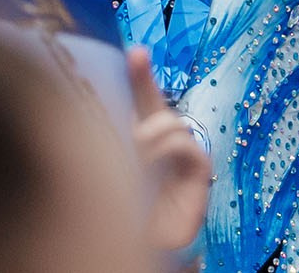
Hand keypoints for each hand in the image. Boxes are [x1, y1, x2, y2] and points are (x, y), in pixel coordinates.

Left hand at [127, 47, 209, 254]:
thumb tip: (99, 116)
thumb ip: (116, 145)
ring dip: (150, 135)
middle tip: (135, 65)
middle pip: (155, 103)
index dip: (139, 76)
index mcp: (140, 142)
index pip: (139, 104)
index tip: (135, 51)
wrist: (149, 247)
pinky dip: (169, 149)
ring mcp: (183, 156)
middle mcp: (163, 144)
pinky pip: (187, 145)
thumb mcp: (117, 174)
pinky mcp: (199, 172)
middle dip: (143, 81)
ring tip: (136, 156)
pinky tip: (154, 164)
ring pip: (171, 122)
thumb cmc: (130, 213)